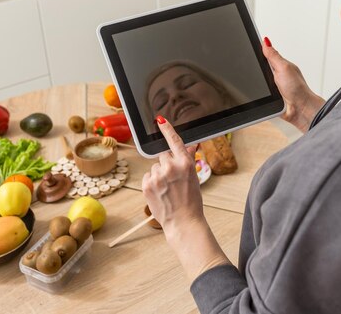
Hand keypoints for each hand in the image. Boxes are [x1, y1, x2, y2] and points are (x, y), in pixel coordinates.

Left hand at [142, 116, 201, 232]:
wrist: (183, 221)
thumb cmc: (191, 201)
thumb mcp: (193, 177)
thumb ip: (188, 159)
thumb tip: (190, 145)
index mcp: (185, 163)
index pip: (174, 141)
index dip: (167, 129)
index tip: (160, 120)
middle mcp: (170, 167)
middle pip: (163, 155)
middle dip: (166, 164)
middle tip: (173, 179)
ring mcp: (157, 176)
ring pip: (155, 167)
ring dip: (159, 174)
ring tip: (168, 189)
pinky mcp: (147, 184)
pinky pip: (148, 175)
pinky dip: (152, 182)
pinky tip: (160, 192)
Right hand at [262, 37, 324, 132]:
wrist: (300, 109)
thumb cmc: (298, 89)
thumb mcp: (284, 68)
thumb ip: (273, 56)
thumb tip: (265, 41)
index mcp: (280, 64)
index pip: (264, 54)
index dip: (256, 51)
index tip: (248, 47)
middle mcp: (275, 74)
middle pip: (258, 68)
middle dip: (254, 70)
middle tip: (259, 73)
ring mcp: (272, 86)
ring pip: (257, 81)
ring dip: (256, 84)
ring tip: (263, 86)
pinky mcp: (269, 96)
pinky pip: (258, 93)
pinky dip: (258, 94)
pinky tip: (262, 95)